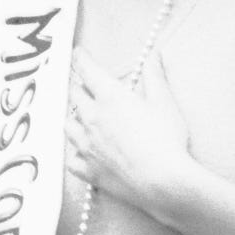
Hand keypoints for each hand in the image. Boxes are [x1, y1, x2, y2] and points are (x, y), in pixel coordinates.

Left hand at [67, 50, 195, 214]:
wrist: (161, 181)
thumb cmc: (166, 140)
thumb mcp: (164, 102)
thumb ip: (155, 77)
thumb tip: (152, 57)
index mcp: (110, 98)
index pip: (87, 71)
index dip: (80, 59)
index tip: (77, 53)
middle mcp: (92, 119)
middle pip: (74, 95)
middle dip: (77, 85)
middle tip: (80, 82)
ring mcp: (86, 145)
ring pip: (68, 125)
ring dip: (72, 116)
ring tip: (79, 114)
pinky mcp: (87, 169)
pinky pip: (71, 157)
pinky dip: (74, 151)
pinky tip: (79, 150)